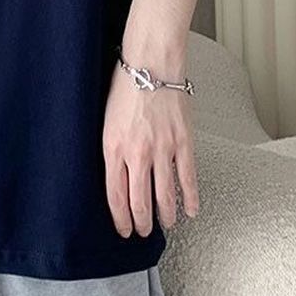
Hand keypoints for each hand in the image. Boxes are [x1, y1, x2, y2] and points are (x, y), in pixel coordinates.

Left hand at [102, 56, 198, 237]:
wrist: (151, 63)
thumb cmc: (125, 85)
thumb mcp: (105, 120)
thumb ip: (111, 148)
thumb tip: (114, 173)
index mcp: (113, 148)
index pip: (115, 196)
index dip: (120, 218)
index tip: (123, 230)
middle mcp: (137, 153)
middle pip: (140, 202)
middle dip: (141, 223)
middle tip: (143, 232)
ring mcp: (162, 149)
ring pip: (164, 195)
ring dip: (165, 215)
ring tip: (166, 224)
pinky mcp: (183, 142)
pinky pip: (187, 178)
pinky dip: (190, 198)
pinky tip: (190, 210)